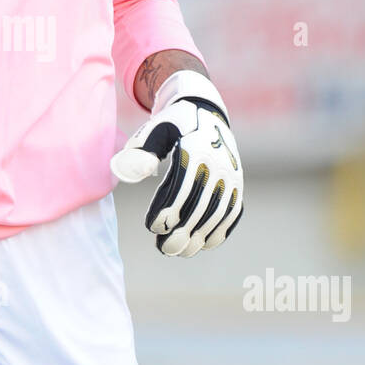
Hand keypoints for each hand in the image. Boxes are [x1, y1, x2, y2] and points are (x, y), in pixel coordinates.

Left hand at [110, 70, 242, 256]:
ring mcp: (231, 174)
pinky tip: (202, 244)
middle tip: (164, 248)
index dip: (168, 209)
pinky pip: (233, 211)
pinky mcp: (237, 183)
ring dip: (200, 236)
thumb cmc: (172, 125)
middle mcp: (218, 163)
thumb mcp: (155, 130)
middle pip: (202, 204)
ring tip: (179, 251)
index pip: (182, 186)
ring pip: (218, 213)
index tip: (152, 227)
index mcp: (194, 149)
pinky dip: (220, 230)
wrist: (205, 112)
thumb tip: (126, 172)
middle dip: (183, 231)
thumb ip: (141, 151)